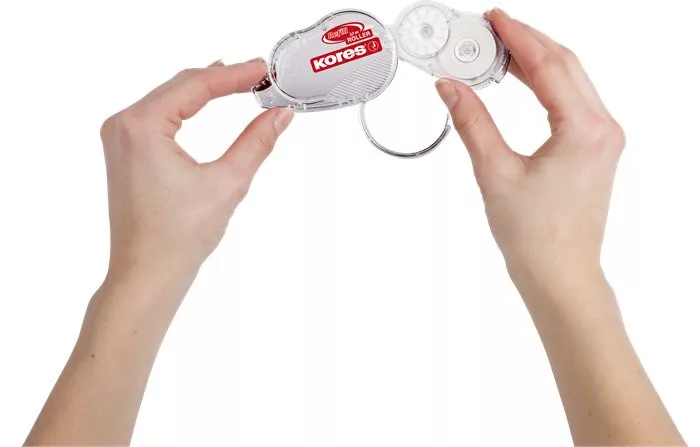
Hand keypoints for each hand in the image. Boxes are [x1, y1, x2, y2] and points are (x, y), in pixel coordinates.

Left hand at [99, 59, 293, 277]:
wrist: (147, 275)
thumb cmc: (178, 237)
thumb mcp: (227, 183)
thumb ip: (256, 142)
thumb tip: (281, 114)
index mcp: (141, 127)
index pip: (195, 85)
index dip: (235, 75)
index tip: (264, 70)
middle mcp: (123, 125)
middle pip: (179, 85)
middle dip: (221, 78)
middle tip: (259, 74)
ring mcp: (119, 139)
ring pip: (168, 98)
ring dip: (203, 89)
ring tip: (240, 80)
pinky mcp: (125, 152)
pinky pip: (158, 115)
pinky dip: (186, 106)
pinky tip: (204, 99)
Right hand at [436, 9, 624, 285]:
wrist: (560, 274)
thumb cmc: (534, 236)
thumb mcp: (494, 173)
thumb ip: (471, 122)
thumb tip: (449, 87)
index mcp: (584, 130)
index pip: (549, 65)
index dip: (517, 37)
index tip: (492, 19)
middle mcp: (602, 128)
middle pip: (566, 64)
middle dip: (527, 42)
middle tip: (490, 29)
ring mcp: (603, 138)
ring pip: (571, 80)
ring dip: (537, 61)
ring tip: (499, 50)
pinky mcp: (595, 149)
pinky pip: (573, 100)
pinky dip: (546, 83)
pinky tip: (521, 80)